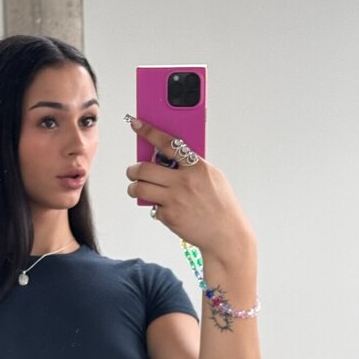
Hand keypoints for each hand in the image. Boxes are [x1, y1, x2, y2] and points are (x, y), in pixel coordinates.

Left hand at [126, 118, 254, 259]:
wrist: (226, 235)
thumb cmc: (221, 205)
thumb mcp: (213, 177)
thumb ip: (192, 166)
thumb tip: (168, 157)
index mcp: (197, 167)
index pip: (168, 143)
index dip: (149, 132)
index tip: (136, 123)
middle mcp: (184, 181)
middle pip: (144, 168)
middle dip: (133, 170)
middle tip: (132, 171)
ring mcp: (175, 199)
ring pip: (140, 188)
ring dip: (134, 187)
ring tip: (137, 188)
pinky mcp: (169, 216)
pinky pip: (151, 208)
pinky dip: (154, 207)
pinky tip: (164, 208)